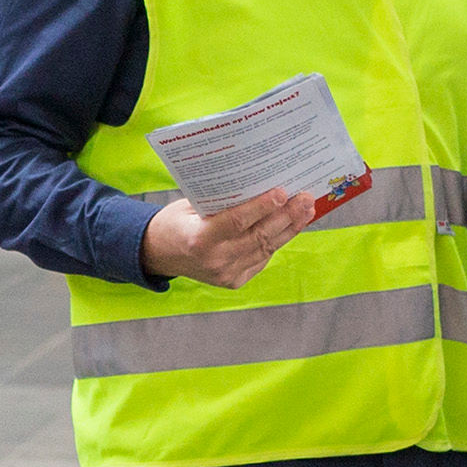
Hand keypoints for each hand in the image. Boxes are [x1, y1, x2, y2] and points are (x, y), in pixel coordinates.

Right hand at [145, 190, 317, 290]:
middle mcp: (215, 261)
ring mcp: (226, 274)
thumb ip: (223, 201)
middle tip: (305, 198)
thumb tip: (261, 184)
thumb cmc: (176, 222)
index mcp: (200, 239)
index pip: (238, 221)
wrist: (159, 254)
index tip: (282, 192)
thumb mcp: (191, 205)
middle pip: (260, 236)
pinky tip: (291, 225)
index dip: (263, 207)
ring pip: (267, 248)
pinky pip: (262, 258)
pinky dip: (278, 241)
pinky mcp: (234, 281)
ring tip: (306, 209)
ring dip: (290, 228)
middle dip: (286, 216)